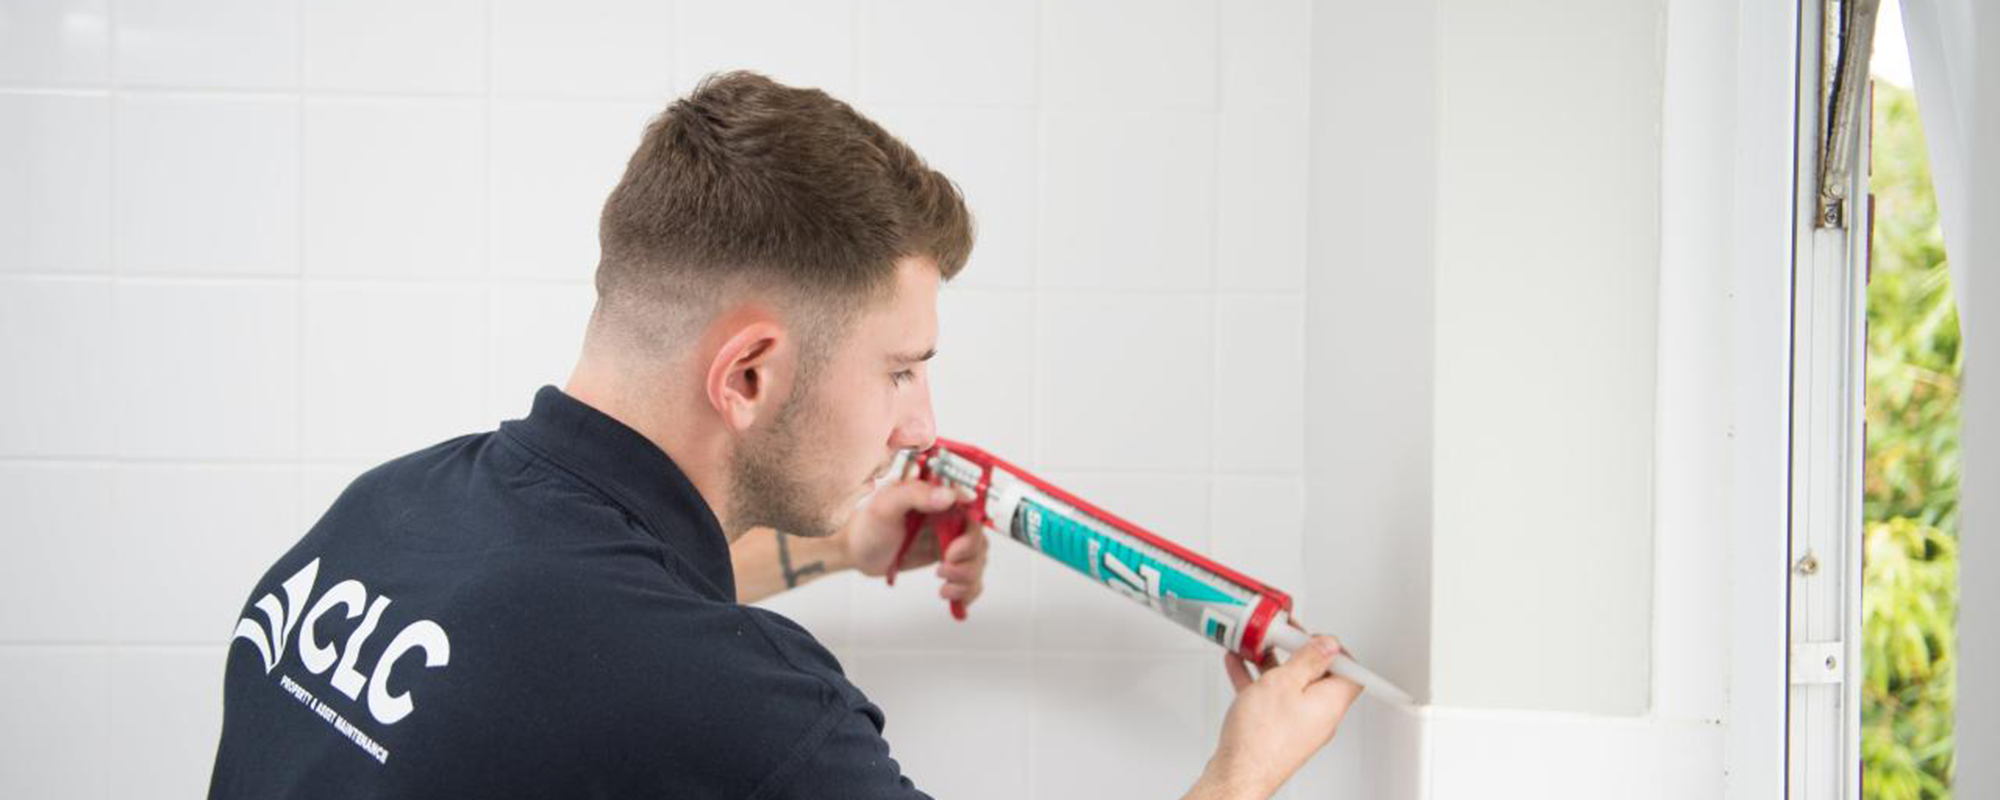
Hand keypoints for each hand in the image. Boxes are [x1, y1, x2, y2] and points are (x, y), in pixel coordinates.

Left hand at [841, 479, 989, 609]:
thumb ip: (916, 494)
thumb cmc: (866, 524)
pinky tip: (952, 595)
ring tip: (944, 586)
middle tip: (944, 569)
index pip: (971, 513)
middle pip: (978, 540)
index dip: (969, 535)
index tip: (951, 551)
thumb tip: (949, 495)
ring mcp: (948, 540)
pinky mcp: (946, 561)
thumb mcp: (885, 505)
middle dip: (968, 561)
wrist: (856, 551)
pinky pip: (970, 576)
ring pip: (977, 560)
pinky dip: (968, 590)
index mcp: (937, 499)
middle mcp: (948, 519)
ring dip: (967, 577)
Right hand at [1194, 636, 1362, 799]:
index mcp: (1331, 702)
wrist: (1238, 773)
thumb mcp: (1284, 682)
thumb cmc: (1261, 737)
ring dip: (1275, 665)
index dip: (1336, 650)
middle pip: (1318, 676)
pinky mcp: (1278, 732)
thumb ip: (1307, 659)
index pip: (1351, 672)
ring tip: (1257, 648)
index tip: (1316, 638)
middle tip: (1283, 638)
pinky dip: (1260, 683)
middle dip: (1298, 653)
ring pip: (1291, 687)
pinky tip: (1242, 668)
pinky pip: (1273, 700)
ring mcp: (1299, 726)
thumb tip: (1327, 644)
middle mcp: (1320, 716)